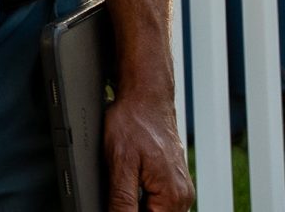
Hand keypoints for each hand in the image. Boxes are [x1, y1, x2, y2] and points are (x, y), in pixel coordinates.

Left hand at [103, 89, 191, 209]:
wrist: (146, 99)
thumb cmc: (134, 123)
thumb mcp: (120, 164)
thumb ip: (122, 200)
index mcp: (172, 196)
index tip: (116, 203)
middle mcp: (182, 196)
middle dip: (132, 208)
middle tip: (118, 188)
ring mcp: (180, 189)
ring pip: (156, 210)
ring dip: (138, 204)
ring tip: (123, 183)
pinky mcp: (174, 181)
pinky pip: (159, 200)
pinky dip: (143, 198)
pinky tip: (130, 185)